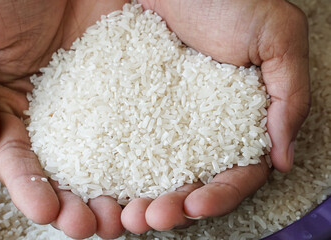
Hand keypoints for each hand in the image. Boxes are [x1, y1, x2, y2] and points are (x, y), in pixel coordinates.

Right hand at [0, 0, 128, 237]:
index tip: (47, 212)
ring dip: (112, 189)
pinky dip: (145, 146)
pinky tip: (156, 173)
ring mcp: (88, 98)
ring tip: (127, 217)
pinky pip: (135, 115)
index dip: (29, 188)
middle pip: (61, 168)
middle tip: (92, 226)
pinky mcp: (120, 78)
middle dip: (74, 202)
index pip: (16, 159)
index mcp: (6, 106)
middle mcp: (49, 111)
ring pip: (101, 154)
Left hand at [121, 0, 309, 232]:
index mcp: (238, 120)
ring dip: (138, 198)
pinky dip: (110, 168)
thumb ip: (289, 96)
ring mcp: (161, 119)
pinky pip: (118, 143)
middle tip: (147, 219)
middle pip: (189, 182)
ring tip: (119, 213)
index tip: (194, 204)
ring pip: (152, 172)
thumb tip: (283, 158)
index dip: (219, 195)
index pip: (235, 173)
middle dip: (171, 207)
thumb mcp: (276, 37)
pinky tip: (96, 183)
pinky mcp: (128, 106)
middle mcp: (199, 127)